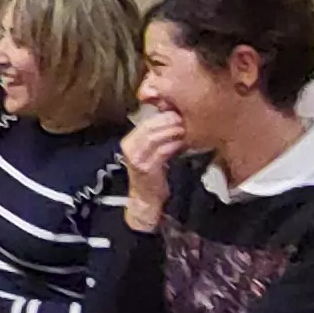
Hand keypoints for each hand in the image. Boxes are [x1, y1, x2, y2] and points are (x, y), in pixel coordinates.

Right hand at [120, 110, 185, 228]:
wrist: (146, 200)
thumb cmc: (152, 175)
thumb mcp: (151, 152)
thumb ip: (158, 137)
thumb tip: (175, 118)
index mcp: (130, 141)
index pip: (146, 122)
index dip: (163, 115)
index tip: (178, 112)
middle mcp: (130, 148)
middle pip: (149, 127)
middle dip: (168, 121)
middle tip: (184, 118)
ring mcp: (137, 159)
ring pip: (154, 137)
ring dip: (171, 131)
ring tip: (184, 129)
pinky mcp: (146, 168)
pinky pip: (160, 151)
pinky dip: (172, 145)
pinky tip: (181, 143)